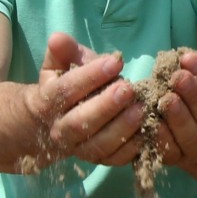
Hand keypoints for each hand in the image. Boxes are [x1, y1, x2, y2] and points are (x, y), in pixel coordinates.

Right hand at [32, 33, 142, 166]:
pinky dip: (133, 149)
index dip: (90, 76)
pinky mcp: (97, 160)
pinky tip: (149, 130)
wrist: (51, 125)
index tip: (115, 61)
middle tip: (129, 88)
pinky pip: (115, 159)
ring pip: (98, 145)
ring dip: (122, 128)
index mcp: (47, 103)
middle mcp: (60, 130)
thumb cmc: (62, 86)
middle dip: (106, 105)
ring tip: (142, 108)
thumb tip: (58, 37)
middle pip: (80, 122)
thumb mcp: (58, 66)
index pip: (66, 90)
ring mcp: (78, 149)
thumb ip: (62, 52)